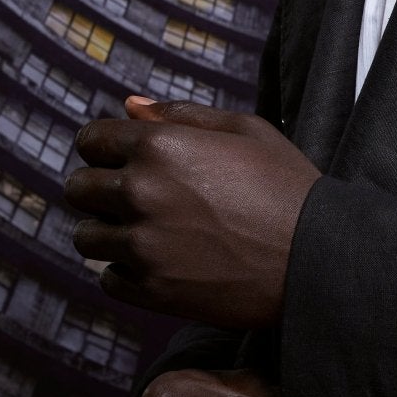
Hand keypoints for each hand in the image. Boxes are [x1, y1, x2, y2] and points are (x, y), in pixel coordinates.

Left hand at [65, 97, 320, 328]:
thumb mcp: (246, 130)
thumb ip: (181, 114)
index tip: (125, 160)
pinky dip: (126, 271)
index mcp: (161, 145)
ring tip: (149, 233)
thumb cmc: (288, 187)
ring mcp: (143, 245)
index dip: (106, 148)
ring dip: (109, 232)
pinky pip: (107, 278)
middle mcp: (142, 192)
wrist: (317, 258)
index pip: (91, 140)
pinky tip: (161, 262)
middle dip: (102, 189)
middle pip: (78, 188)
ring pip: (85, 237)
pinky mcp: (151, 290)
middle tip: (140, 199)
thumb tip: (129, 106)